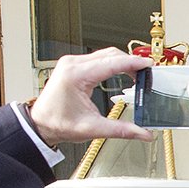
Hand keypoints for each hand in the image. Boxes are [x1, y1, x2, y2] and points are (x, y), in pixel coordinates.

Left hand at [29, 48, 152, 145]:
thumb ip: (121, 130)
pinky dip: (113, 63)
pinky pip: (98, 58)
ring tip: (137, 73)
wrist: (40, 124)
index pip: (111, 63)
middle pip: (110, 54)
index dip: (133, 63)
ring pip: (105, 54)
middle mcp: (72, 65)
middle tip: (147, 73)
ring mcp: (72, 63)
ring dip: (123, 62)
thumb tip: (143, 133)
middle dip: (131, 62)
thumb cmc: (58, 124)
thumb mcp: (92, 129)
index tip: (148, 64)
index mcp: (76, 76)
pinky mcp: (73, 65)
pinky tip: (122, 71)